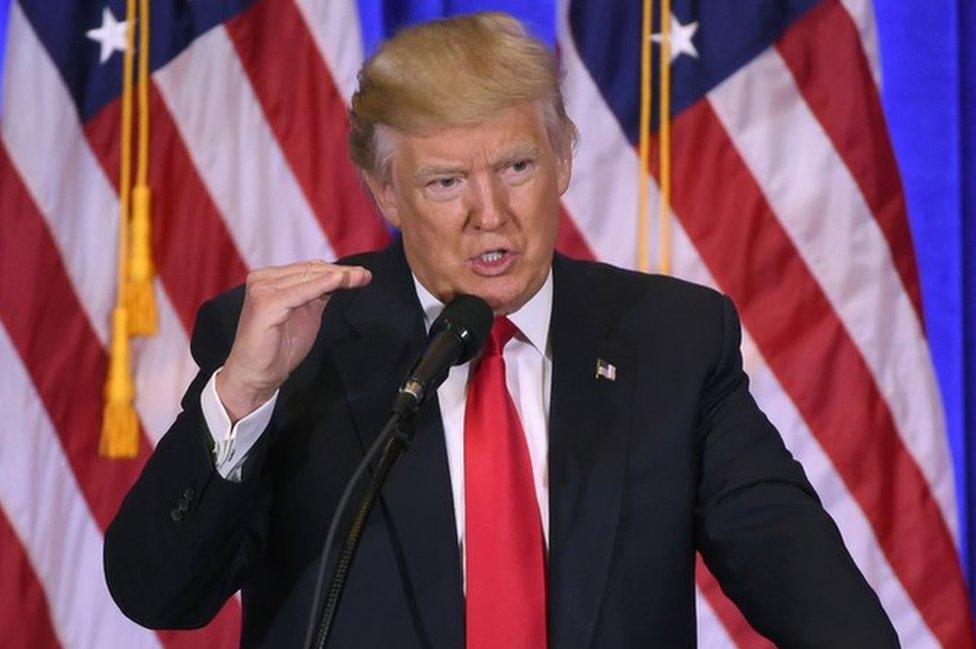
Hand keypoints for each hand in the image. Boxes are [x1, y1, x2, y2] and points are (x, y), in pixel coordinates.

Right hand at [216, 260, 371, 421]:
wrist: (257, 374)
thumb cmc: (279, 348)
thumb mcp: (306, 313)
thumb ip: (318, 294)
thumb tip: (342, 277)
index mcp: (270, 279)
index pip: (308, 268)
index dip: (337, 270)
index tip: (362, 275)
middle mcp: (263, 279)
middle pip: (310, 270)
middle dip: (341, 273)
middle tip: (365, 276)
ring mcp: (262, 289)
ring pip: (307, 277)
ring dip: (337, 277)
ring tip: (360, 278)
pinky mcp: (265, 303)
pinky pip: (300, 291)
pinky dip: (322, 285)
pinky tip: (340, 281)